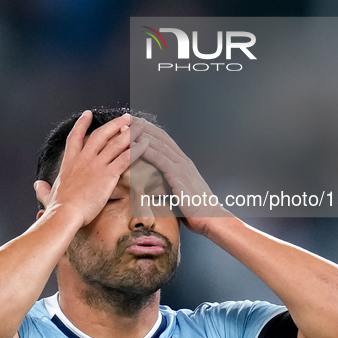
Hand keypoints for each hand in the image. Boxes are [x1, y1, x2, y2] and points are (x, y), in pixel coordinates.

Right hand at [36, 111, 148, 227]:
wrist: (65, 214)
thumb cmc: (57, 208)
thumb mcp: (47, 195)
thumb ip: (43, 189)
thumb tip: (36, 185)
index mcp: (69, 162)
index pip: (75, 137)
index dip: (82, 124)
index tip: (88, 113)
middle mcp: (83, 159)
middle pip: (100, 134)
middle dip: (114, 124)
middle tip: (125, 117)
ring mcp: (96, 165)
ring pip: (116, 143)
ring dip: (129, 132)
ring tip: (140, 125)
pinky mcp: (108, 174)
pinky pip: (126, 158)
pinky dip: (137, 149)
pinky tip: (145, 143)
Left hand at [132, 118, 226, 233]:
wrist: (211, 219)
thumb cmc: (194, 210)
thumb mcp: (175, 194)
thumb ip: (161, 185)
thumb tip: (147, 184)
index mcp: (183, 163)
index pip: (163, 140)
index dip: (148, 130)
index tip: (134, 123)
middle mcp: (183, 160)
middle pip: (160, 136)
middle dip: (142, 126)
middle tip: (126, 118)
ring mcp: (182, 166)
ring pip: (158, 144)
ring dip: (140, 134)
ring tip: (125, 127)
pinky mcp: (179, 175)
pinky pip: (160, 158)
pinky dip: (145, 150)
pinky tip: (134, 145)